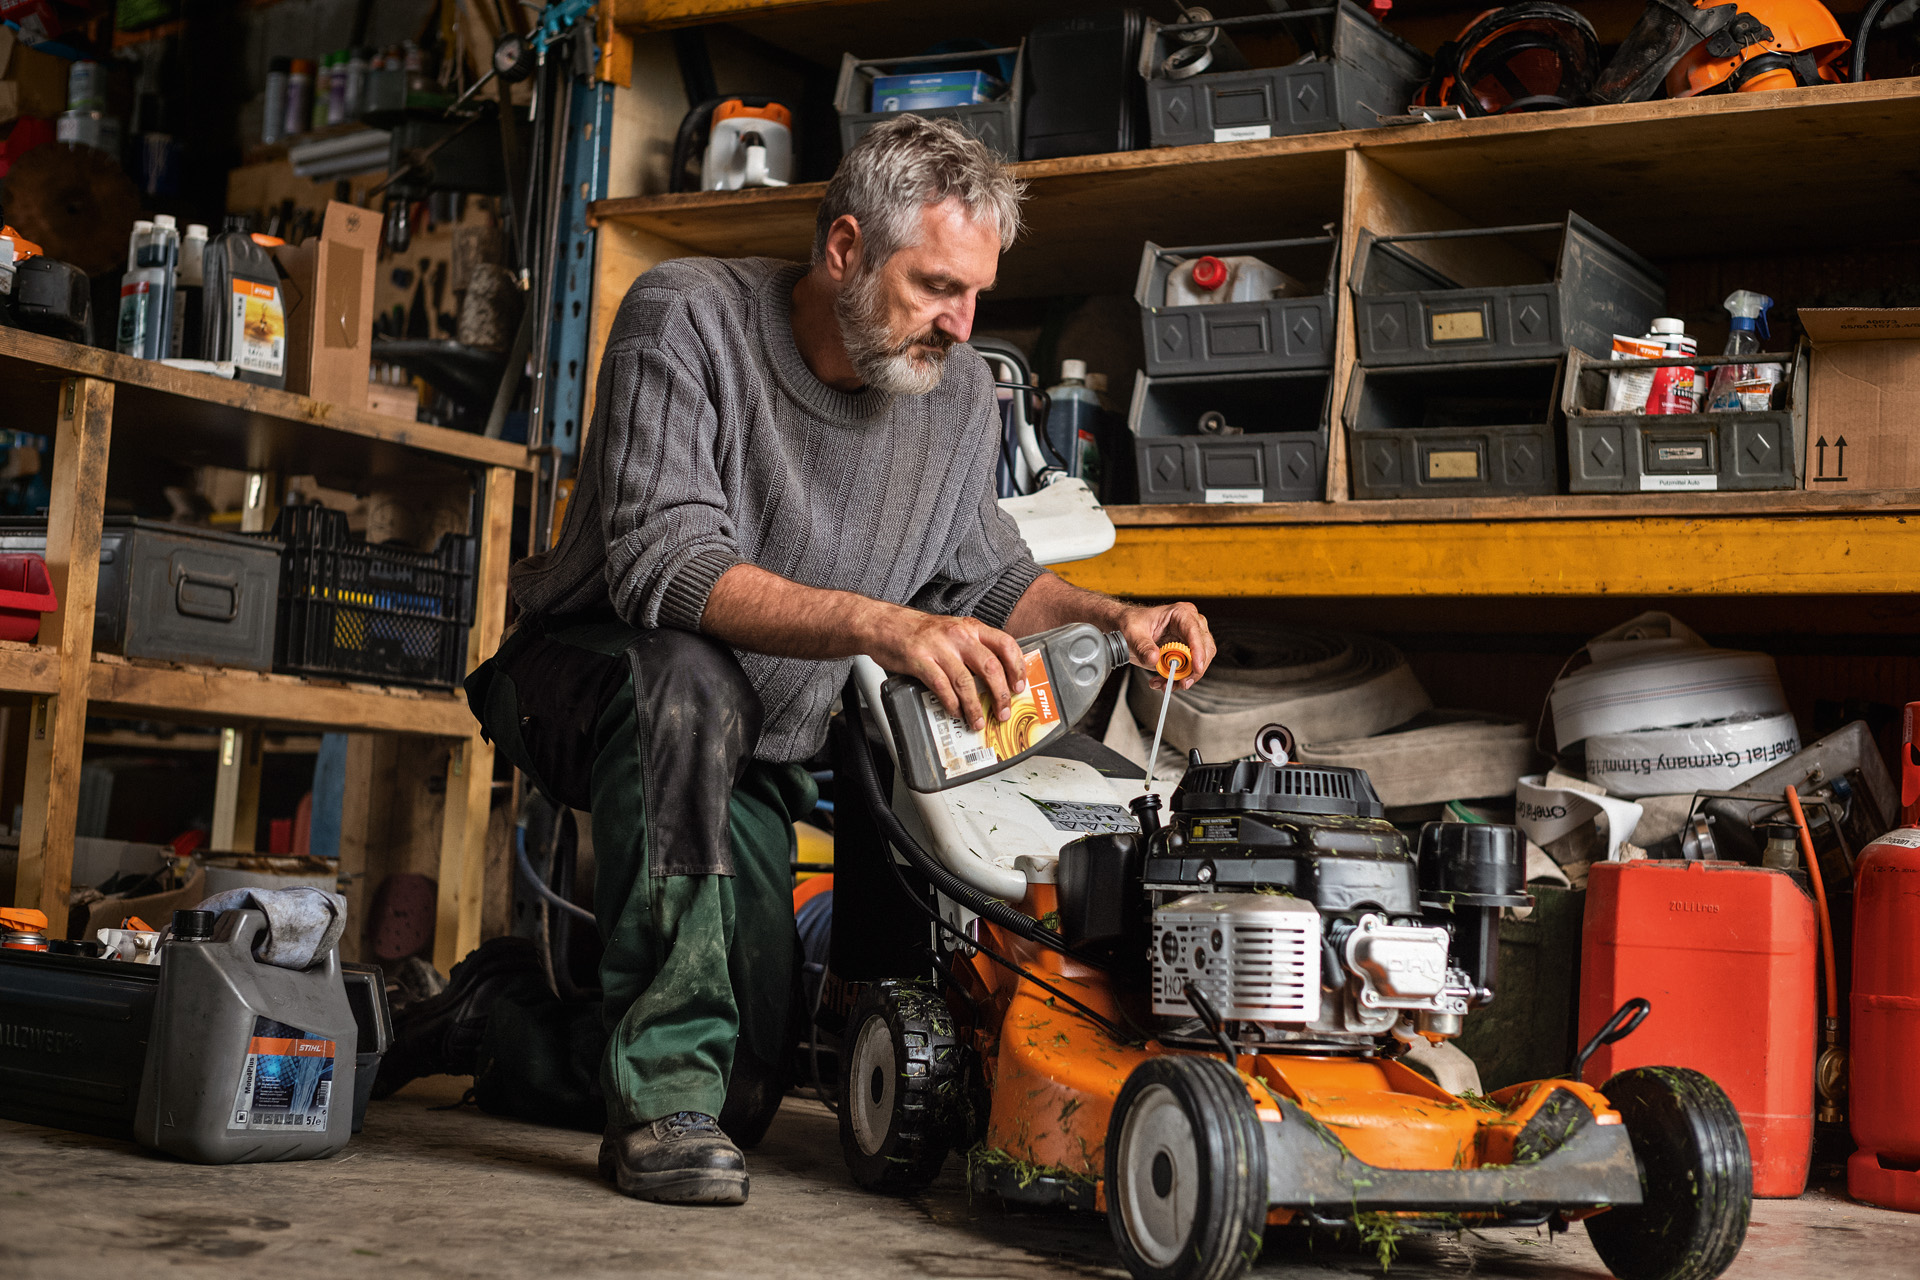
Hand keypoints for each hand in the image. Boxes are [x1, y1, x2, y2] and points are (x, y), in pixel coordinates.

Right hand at [859, 604, 1027, 731]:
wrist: (884, 624)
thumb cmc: (919, 631)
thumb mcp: (953, 631)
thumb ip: (973, 648)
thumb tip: (995, 678)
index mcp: (971, 627)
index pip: (1005, 644)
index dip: (1017, 667)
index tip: (1020, 686)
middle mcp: (958, 635)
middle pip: (990, 666)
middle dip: (1001, 694)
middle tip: (1003, 711)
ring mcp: (939, 647)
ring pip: (966, 682)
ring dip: (975, 706)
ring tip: (977, 721)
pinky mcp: (920, 659)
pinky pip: (941, 686)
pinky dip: (951, 703)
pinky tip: (955, 711)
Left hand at [1117, 601, 1214, 690]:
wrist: (1125, 629)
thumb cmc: (1131, 623)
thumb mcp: (1132, 633)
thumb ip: (1143, 647)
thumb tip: (1154, 659)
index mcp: (1180, 613)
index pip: (1195, 632)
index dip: (1198, 651)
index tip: (1196, 668)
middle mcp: (1190, 625)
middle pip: (1205, 649)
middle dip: (1193, 670)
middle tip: (1179, 683)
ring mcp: (1190, 639)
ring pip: (1199, 663)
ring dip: (1184, 677)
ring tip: (1163, 683)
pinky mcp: (1186, 653)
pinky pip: (1190, 670)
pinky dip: (1178, 679)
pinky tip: (1162, 681)